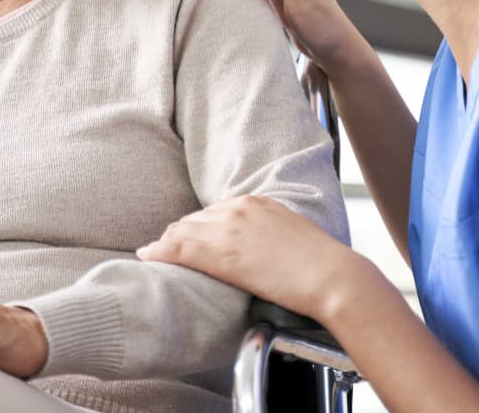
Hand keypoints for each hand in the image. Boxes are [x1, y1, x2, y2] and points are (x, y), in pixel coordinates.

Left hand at [137, 195, 353, 322]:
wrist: (330, 276)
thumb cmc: (319, 264)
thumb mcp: (290, 234)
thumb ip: (268, 233)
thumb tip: (260, 248)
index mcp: (255, 202)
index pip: (214, 211)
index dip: (198, 226)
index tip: (189, 236)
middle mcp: (239, 209)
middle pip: (195, 219)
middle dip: (179, 233)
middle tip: (164, 246)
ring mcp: (229, 229)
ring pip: (184, 232)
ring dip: (166, 242)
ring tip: (153, 252)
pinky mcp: (223, 254)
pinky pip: (180, 249)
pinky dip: (160, 251)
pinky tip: (147, 256)